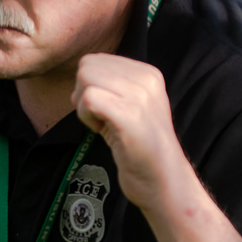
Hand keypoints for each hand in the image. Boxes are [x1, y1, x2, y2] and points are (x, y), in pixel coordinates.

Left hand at [72, 53, 181, 211]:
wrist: (163, 182)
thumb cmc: (140, 148)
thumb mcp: (131, 106)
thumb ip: (109, 87)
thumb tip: (78, 83)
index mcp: (147, 73)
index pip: (97, 59)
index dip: (91, 85)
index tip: (107, 110)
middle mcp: (146, 79)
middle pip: (88, 65)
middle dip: (83, 92)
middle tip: (101, 118)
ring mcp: (139, 96)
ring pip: (86, 78)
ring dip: (84, 106)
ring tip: (105, 125)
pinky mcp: (130, 115)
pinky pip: (89, 99)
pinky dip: (86, 117)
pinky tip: (102, 132)